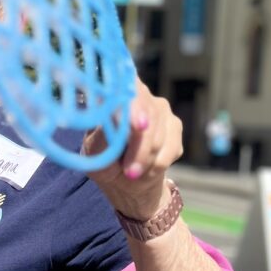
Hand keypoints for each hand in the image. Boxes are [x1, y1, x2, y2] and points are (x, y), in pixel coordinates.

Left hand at [83, 78, 182, 219]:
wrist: (126, 183)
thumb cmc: (104, 162)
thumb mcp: (96, 151)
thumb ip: (105, 132)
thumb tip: (117, 119)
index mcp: (114, 95)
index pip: (127, 87)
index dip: (135, 105)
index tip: (138, 126)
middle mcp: (139, 95)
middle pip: (148, 115)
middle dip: (140, 148)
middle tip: (130, 172)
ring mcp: (159, 108)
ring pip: (161, 134)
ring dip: (147, 160)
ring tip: (132, 173)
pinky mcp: (174, 125)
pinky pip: (173, 146)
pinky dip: (159, 164)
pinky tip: (147, 170)